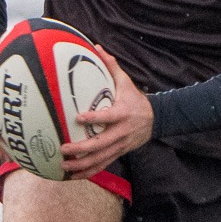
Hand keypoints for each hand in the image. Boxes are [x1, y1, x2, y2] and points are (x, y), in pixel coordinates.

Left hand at [60, 45, 152, 178]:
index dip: (95, 118)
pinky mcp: (119, 153)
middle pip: (102, 144)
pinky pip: (103, 165)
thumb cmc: (135, 98)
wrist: (156, 119)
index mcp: (123, 113)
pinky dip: (88, 172)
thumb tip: (96, 46)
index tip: (78, 117)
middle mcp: (122, 132)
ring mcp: (121, 145)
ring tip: (65, 165)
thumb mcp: (126, 81)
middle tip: (64, 148)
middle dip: (82, 148)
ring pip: (101, 158)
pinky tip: (73, 176)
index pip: (108, 117)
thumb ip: (110, 66)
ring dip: (82, 164)